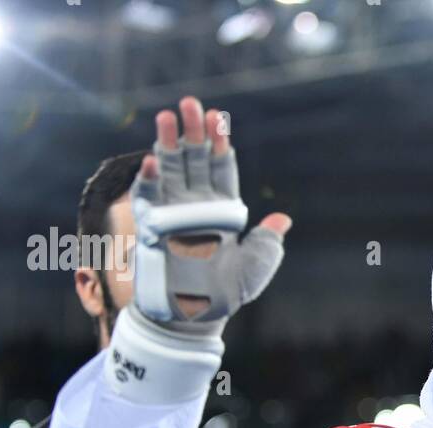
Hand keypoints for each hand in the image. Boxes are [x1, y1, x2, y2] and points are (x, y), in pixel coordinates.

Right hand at [106, 96, 290, 402]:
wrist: (194, 318)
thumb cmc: (226, 295)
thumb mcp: (255, 269)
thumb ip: (267, 244)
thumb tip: (283, 220)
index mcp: (224, 210)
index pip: (223, 168)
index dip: (221, 144)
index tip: (221, 118)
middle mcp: (197, 206)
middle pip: (195, 160)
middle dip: (193, 132)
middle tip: (192, 103)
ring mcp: (173, 214)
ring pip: (170, 171)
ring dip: (167, 144)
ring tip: (167, 116)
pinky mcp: (152, 227)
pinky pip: (149, 199)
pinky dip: (149, 181)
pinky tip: (151, 162)